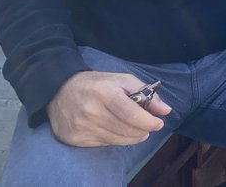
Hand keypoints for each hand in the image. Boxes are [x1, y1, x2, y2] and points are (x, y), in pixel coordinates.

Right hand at [46, 71, 170, 146]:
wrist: (60, 91)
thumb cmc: (97, 84)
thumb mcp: (122, 80)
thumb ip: (147, 93)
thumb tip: (166, 111)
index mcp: (106, 93)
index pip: (131, 114)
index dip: (148, 122)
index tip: (159, 123)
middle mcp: (92, 112)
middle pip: (126, 130)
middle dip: (143, 130)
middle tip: (148, 127)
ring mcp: (82, 127)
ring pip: (117, 140)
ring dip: (132, 137)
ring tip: (137, 131)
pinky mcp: (75, 139)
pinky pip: (104, 144)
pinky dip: (116, 139)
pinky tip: (117, 131)